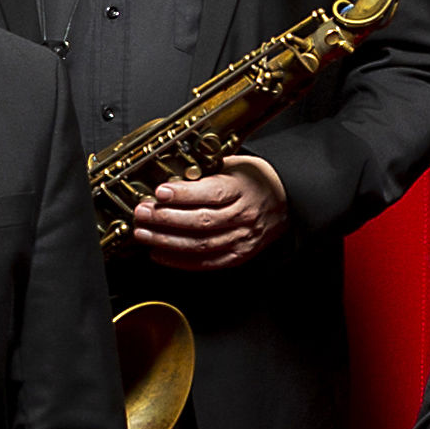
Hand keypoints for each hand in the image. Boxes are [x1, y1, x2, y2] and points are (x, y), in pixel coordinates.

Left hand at [123, 157, 284, 270]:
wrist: (287, 200)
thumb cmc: (256, 180)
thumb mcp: (234, 165)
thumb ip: (205, 171)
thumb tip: (170, 176)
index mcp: (244, 188)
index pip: (213, 193)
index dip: (184, 195)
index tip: (160, 191)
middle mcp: (244, 215)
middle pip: (202, 221)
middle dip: (166, 218)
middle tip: (143, 213)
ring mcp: (242, 238)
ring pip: (200, 244)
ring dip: (167, 240)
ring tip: (143, 233)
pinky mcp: (238, 255)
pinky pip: (206, 262)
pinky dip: (180, 261)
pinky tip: (159, 253)